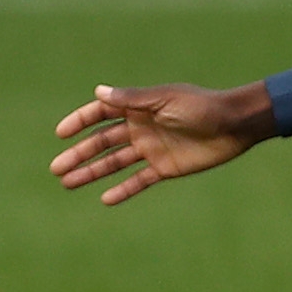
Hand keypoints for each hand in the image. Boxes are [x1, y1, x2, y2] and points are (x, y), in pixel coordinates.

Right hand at [49, 80, 275, 205]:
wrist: (235, 125)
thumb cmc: (201, 106)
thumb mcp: (164, 100)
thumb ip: (132, 99)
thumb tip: (98, 91)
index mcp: (139, 107)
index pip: (101, 114)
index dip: (80, 122)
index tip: (61, 134)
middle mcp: (141, 128)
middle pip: (102, 142)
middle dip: (79, 154)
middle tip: (56, 169)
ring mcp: (151, 148)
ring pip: (114, 163)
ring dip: (92, 172)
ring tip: (68, 183)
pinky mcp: (165, 167)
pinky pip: (138, 180)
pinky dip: (122, 190)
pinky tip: (104, 199)